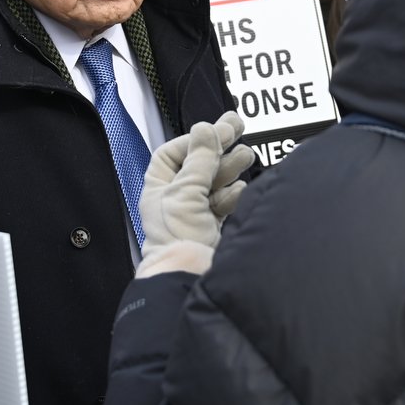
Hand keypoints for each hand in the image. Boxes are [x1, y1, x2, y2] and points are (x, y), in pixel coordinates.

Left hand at [134, 111, 246, 277]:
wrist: (188, 277)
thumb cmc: (176, 238)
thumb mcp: (185, 191)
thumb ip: (200, 159)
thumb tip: (206, 128)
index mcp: (160, 187)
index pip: (174, 153)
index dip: (193, 140)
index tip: (213, 130)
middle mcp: (177, 198)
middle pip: (200, 164)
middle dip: (219, 148)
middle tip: (238, 127)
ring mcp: (197, 212)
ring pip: (217, 180)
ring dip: (230, 167)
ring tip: (245, 156)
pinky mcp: (215, 226)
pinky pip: (227, 202)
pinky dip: (234, 194)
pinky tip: (239, 190)